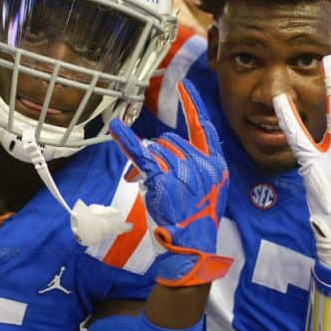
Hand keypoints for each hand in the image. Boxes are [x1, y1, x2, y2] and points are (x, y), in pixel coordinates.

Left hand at [109, 81, 232, 286]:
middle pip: (171, 141)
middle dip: (160, 155)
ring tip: (151, 186)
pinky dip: (126, 140)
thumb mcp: (212, 190)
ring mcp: (181, 170)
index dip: (193, 104)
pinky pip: (141, 155)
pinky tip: (115, 128)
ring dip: (148, 165)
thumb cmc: (198, 219)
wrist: (192, 243)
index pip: (204, 127)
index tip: (184, 86)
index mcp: (215, 164)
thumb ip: (200, 166)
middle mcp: (200, 163)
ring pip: (156, 150)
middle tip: (156, 177)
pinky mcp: (161, 179)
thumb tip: (173, 151)